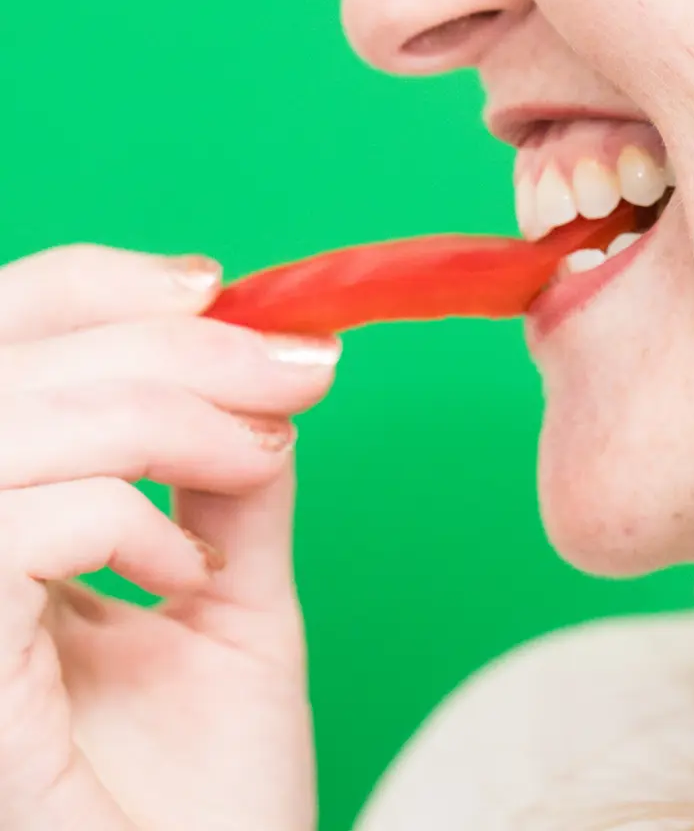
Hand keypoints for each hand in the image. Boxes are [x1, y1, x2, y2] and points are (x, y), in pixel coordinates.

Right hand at [0, 243, 342, 830]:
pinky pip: (8, 528)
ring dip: (163, 414)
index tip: (218, 285)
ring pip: (7, 426)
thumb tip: (265, 359)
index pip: (2, 348)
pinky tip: (182, 572)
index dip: (89, 287)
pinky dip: (118, 515)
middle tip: (293, 372)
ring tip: (254, 461)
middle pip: (4, 365)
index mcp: (4, 521)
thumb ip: (229, 480)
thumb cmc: (210, 793)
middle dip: (167, 342)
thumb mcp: (233, 595)